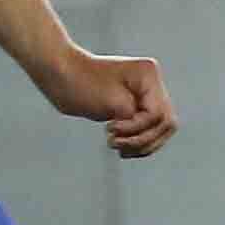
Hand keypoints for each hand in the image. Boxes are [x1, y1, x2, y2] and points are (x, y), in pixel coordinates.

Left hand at [43, 50, 176, 157]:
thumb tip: (148, 133)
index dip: (137, 127)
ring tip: (116, 147)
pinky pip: (147, 129)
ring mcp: (146, 95)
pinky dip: (137, 141)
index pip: (157, 113)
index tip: (110, 128)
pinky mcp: (136, 105)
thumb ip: (135, 119)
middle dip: (143, 139)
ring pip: (159, 129)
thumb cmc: (81, 84)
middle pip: (165, 122)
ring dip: (140, 143)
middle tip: (117, 145)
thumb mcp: (111, 103)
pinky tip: (122, 149)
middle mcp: (152, 83)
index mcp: (149, 75)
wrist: (59, 75)